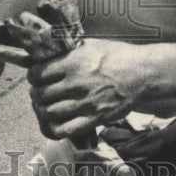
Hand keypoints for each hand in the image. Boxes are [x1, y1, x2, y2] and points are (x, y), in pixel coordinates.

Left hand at [27, 38, 145, 139]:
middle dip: (36, 95)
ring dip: (43, 111)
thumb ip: (68, 50)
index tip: (37, 78)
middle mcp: (76, 83)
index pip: (37, 74)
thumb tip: (48, 48)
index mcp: (73, 63)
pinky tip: (55, 123)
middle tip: (40, 94)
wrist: (142, 73)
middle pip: (40, 94)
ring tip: (46, 107)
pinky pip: (64, 130)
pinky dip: (54, 129)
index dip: (33, 77)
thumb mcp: (90, 45)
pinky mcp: (94, 119)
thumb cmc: (118, 56)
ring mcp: (85, 103)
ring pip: (48, 113)